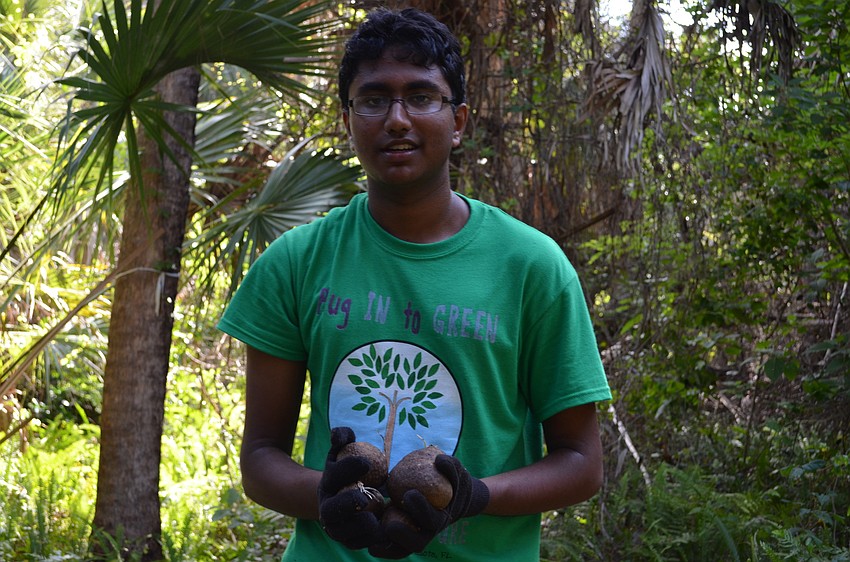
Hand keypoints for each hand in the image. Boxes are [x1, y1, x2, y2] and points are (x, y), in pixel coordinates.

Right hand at [317, 427, 383, 549]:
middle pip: (331, 511)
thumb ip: (343, 437)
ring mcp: (336, 527)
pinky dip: (370, 539)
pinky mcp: (348, 540)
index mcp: (327, 483)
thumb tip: (340, 434)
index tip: (366, 463)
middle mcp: (327, 507)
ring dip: (359, 527)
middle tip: (365, 499)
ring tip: (377, 518)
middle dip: (347, 505)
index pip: (333, 476)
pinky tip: (386, 531)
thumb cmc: (347, 469)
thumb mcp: (343, 451)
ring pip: (343, 532)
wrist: (342, 496)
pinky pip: (358, 544)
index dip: (347, 469)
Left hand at [369, 454, 489, 556]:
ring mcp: (415, 536)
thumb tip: (439, 461)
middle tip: (388, 525)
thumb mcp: (454, 471)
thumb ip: (450, 465)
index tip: (409, 494)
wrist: (450, 496)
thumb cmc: (451, 480)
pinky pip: (392, 547)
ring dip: (387, 548)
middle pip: (417, 542)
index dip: (421, 510)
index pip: (432, 520)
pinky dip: (381, 547)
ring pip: (402, 549)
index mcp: (442, 518)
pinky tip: (366, 541)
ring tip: (371, 543)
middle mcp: (428, 532)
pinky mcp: (402, 537)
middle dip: (403, 535)